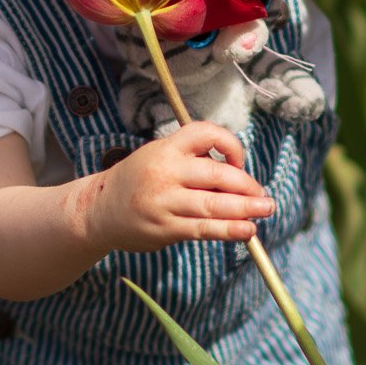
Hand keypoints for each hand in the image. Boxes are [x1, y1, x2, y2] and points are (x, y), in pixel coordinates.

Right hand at [81, 119, 274, 254]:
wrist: (99, 210)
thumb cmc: (139, 180)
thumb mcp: (159, 156)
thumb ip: (194, 163)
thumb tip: (240, 181)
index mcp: (166, 148)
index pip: (206, 133)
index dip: (231, 145)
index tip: (238, 163)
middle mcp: (165, 172)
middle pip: (217, 175)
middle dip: (247, 186)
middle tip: (264, 197)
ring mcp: (164, 202)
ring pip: (213, 205)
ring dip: (246, 209)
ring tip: (266, 210)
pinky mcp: (165, 228)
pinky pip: (203, 229)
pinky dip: (229, 230)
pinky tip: (247, 231)